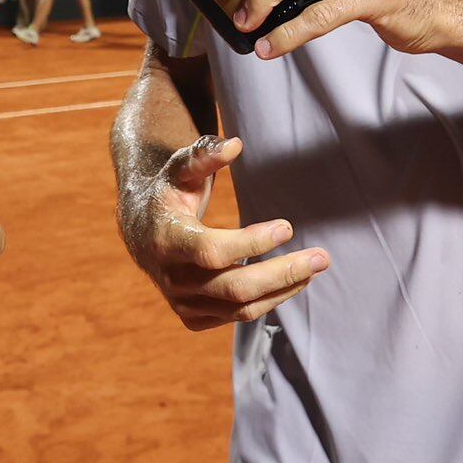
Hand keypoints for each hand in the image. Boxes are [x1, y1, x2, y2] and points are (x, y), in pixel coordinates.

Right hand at [123, 134, 327, 330]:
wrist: (140, 229)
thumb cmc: (169, 191)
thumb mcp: (180, 168)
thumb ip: (204, 155)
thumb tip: (236, 145)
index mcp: (166, 239)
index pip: (213, 251)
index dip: (252, 242)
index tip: (288, 226)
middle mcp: (172, 278)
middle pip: (235, 287)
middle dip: (283, 274)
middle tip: (322, 258)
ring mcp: (181, 302)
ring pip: (241, 308)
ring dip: (283, 290)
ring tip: (313, 270)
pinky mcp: (192, 317)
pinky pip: (237, 316)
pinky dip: (268, 302)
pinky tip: (290, 282)